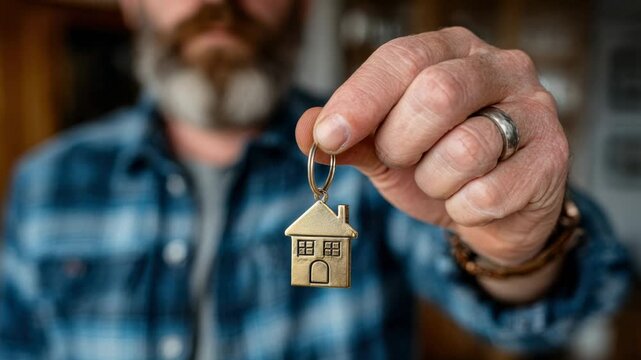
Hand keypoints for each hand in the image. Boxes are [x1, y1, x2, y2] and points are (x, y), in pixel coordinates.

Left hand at [295, 27, 568, 266]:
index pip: (401, 58)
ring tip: (442, 180)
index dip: (360, 98)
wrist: (495, 214)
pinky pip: (487, 193)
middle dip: (402, 143)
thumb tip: (305, 129)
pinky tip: (471, 202)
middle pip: (436, 92)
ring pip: (464, 148)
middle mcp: (499, 67)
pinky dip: (462, 209)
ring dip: (434, 181)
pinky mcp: (552, 157)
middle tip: (401, 160)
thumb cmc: (438, 168)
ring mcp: (534, 109)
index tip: (328, 136)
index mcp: (451, 51)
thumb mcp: (386, 150)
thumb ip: (350, 138)